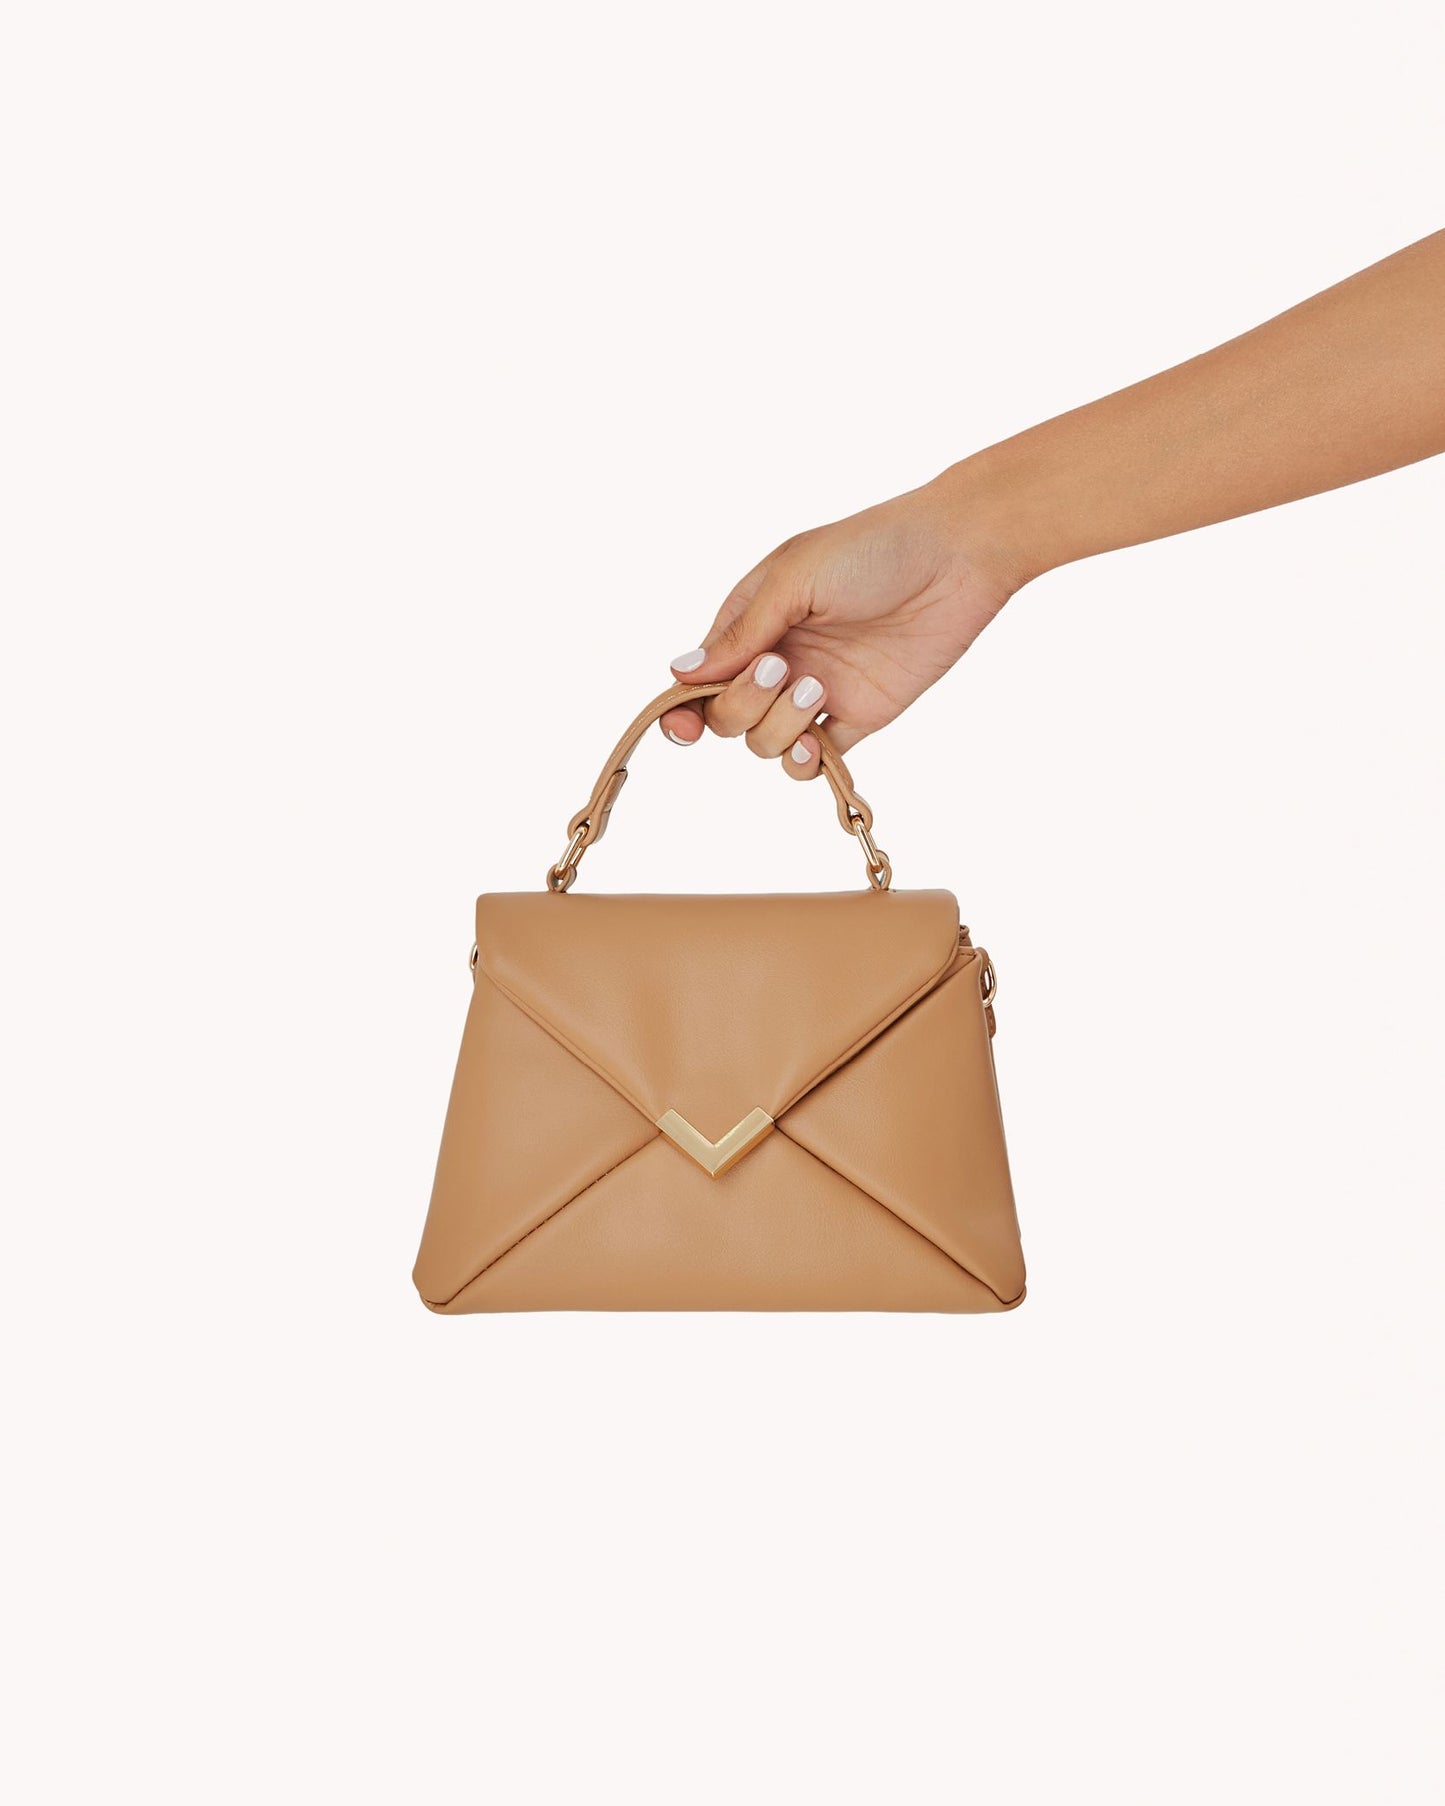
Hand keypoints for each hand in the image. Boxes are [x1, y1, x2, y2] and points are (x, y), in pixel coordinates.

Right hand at [661, 471, 1022, 777]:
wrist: (958, 558)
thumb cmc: (874, 548)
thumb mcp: (794, 578)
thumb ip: (741, 632)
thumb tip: (680, 673)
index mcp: (753, 619)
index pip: (699, 675)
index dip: (682, 707)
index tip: (683, 725)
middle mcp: (778, 658)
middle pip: (727, 715)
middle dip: (744, 702)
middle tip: (782, 668)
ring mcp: (815, 691)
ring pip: (766, 742)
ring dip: (781, 725)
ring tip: (819, 688)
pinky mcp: (857, 715)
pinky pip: (816, 759)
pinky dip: (807, 762)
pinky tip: (818, 743)